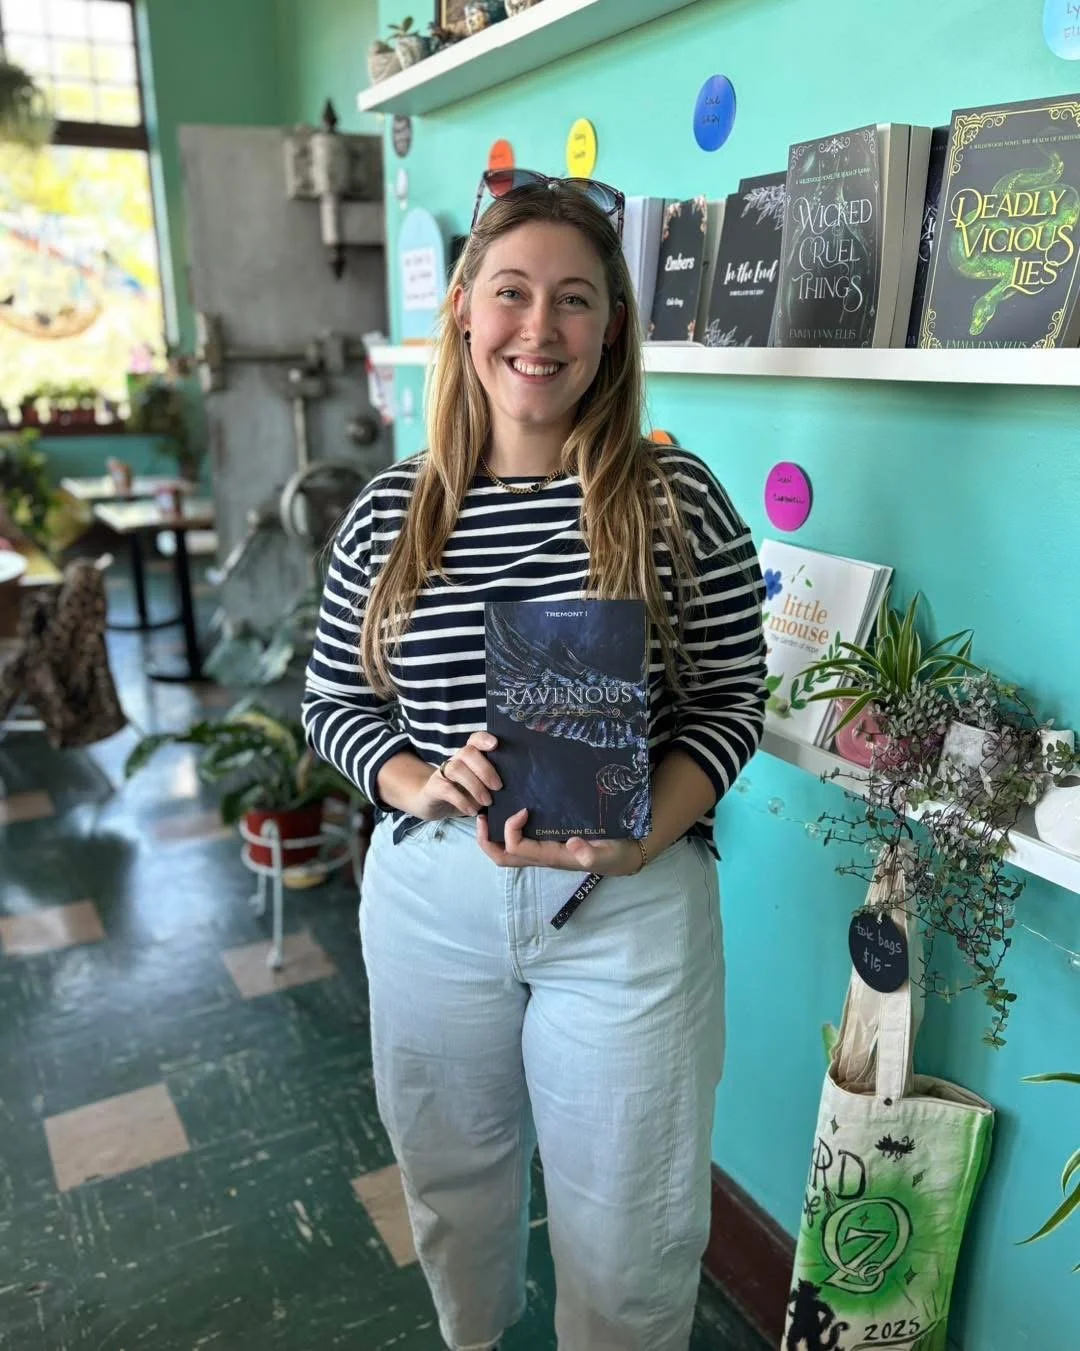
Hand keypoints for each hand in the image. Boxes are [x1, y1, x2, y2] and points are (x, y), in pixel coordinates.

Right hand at [406, 731, 502, 820]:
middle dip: (485, 769)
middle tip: (498, 787)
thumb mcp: (481, 786)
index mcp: (470, 756)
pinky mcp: (434, 787)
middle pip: (468, 752)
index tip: (495, 744)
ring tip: (487, 802)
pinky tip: (472, 810)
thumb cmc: (464, 793)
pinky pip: (447, 789)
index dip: (484, 739)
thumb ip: (493, 782)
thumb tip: (513, 787)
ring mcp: (443, 772)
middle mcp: (456, 759)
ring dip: (475, 786)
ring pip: (457, 768)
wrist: (434, 803)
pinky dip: (462, 801)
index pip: (475, 739)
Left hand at [477, 808, 643, 875]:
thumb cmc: (614, 853)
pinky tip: (510, 810)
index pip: (516, 847)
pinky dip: (506, 830)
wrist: (624, 854)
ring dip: (492, 835)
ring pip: (507, 851)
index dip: (510, 828)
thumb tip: (573, 843)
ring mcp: (542, 851)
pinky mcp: (547, 843)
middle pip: (502, 856)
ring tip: (488, 812)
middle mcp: (541, 856)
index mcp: (550, 856)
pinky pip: (519, 842)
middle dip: (485, 839)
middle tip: (481, 816)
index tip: (524, 808)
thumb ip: (591, 853)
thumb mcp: (607, 853)